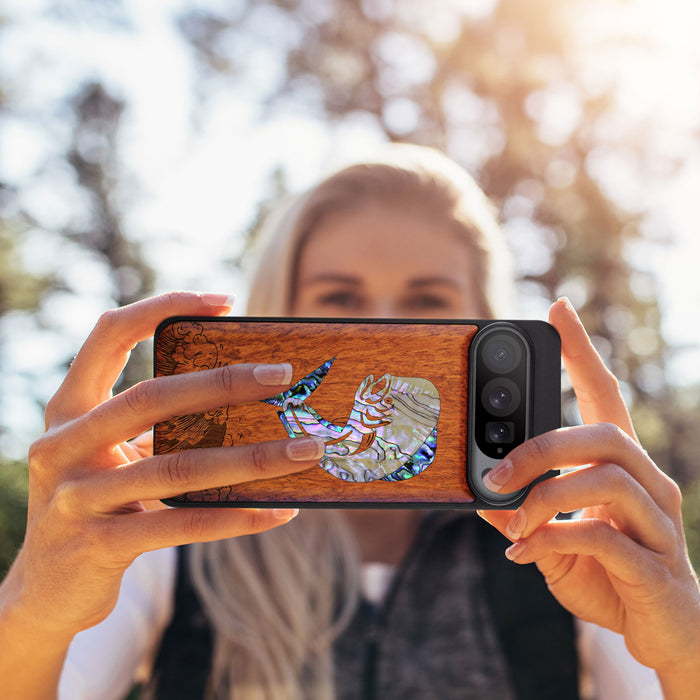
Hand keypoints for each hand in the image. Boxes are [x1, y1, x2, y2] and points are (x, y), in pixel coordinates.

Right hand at [3, 292, 324, 639]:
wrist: (46, 590)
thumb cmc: (97, 503)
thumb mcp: (112, 455)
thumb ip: (156, 427)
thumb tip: (247, 400)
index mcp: (68, 409)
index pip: (108, 335)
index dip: (162, 307)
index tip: (224, 301)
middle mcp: (63, 445)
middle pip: (151, 397)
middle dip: (223, 383)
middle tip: (283, 375)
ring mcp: (76, 497)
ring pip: (178, 467)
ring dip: (252, 458)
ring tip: (306, 450)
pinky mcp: (98, 545)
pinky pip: (182, 525)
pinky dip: (236, 518)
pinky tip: (279, 512)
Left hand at [478, 298, 699, 692]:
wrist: (664, 635)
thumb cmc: (610, 576)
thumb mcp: (553, 540)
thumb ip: (523, 515)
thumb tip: (481, 496)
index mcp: (622, 468)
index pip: (605, 395)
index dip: (582, 352)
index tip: (558, 309)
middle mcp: (649, 484)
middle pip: (604, 434)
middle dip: (541, 447)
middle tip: (495, 472)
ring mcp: (659, 523)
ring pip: (607, 479)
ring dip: (545, 497)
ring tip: (512, 522)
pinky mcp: (657, 566)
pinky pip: (604, 538)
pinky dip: (554, 540)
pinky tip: (525, 554)